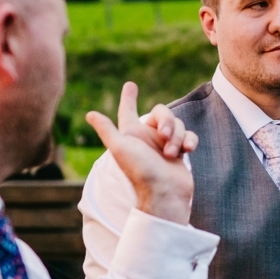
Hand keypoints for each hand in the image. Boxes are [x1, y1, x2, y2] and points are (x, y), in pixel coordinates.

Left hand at [86, 82, 197, 223]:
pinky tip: (187, 151)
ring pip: (178, 124)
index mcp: (133, 134)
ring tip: (171, 154)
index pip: (129, 110)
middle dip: (167, 121)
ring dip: (177, 136)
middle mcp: (148, 137)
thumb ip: (107, 130)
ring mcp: (165, 144)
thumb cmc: (141, 171)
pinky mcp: (180, 152)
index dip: (129, 97)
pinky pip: (189, 136)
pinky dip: (190, 141)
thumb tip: (90, 114)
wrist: (164, 193)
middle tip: (165, 136)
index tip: (130, 85)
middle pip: (163, 112)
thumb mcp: (120, 148)